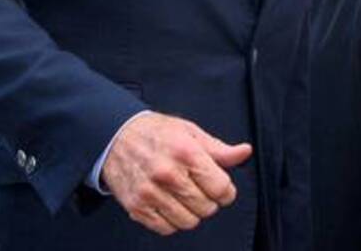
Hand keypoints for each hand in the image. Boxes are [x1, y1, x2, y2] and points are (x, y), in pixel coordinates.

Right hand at [101, 112, 251, 235]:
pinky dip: (173, 221)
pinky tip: (171, 204)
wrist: (116, 137)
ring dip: (193, 213)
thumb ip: (219, 149)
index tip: (223, 189)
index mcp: (185, 153)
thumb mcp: (190, 132)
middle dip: (210, 201)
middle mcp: (167, 174)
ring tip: (187, 197)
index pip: (220, 187)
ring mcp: (150, 193)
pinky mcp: (136, 207)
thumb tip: (245, 152)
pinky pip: (166, 228)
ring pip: (188, 221)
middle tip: (203, 190)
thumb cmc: (156, 133)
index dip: (227, 191)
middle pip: (206, 207)